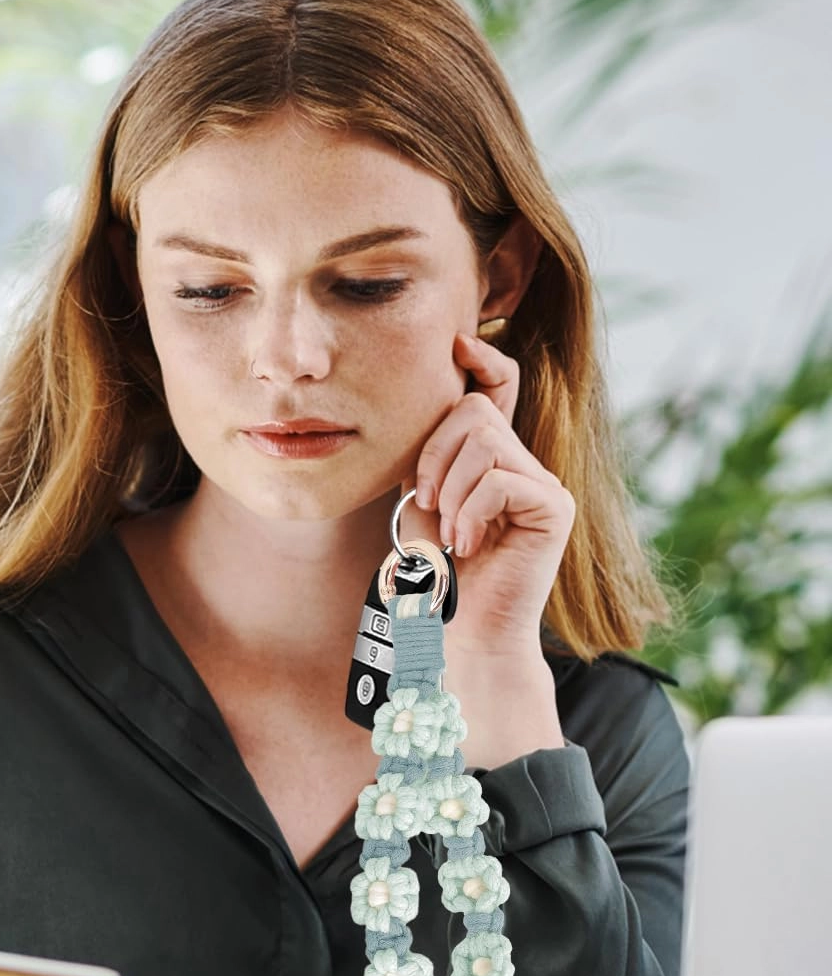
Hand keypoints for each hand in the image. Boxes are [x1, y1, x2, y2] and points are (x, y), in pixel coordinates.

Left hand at [396, 329, 574, 660]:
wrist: (459, 631)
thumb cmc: (436, 574)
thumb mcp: (422, 503)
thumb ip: (428, 457)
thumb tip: (433, 401)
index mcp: (492, 460)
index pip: (497, 390)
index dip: (483, 361)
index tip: (459, 344)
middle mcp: (524, 464)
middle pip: (475, 412)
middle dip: (435, 456)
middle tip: (429, 506)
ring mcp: (544, 484)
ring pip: (485, 442)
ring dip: (451, 491)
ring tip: (451, 534)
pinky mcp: (554, 507)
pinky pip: (500, 479)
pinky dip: (470, 512)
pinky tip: (468, 545)